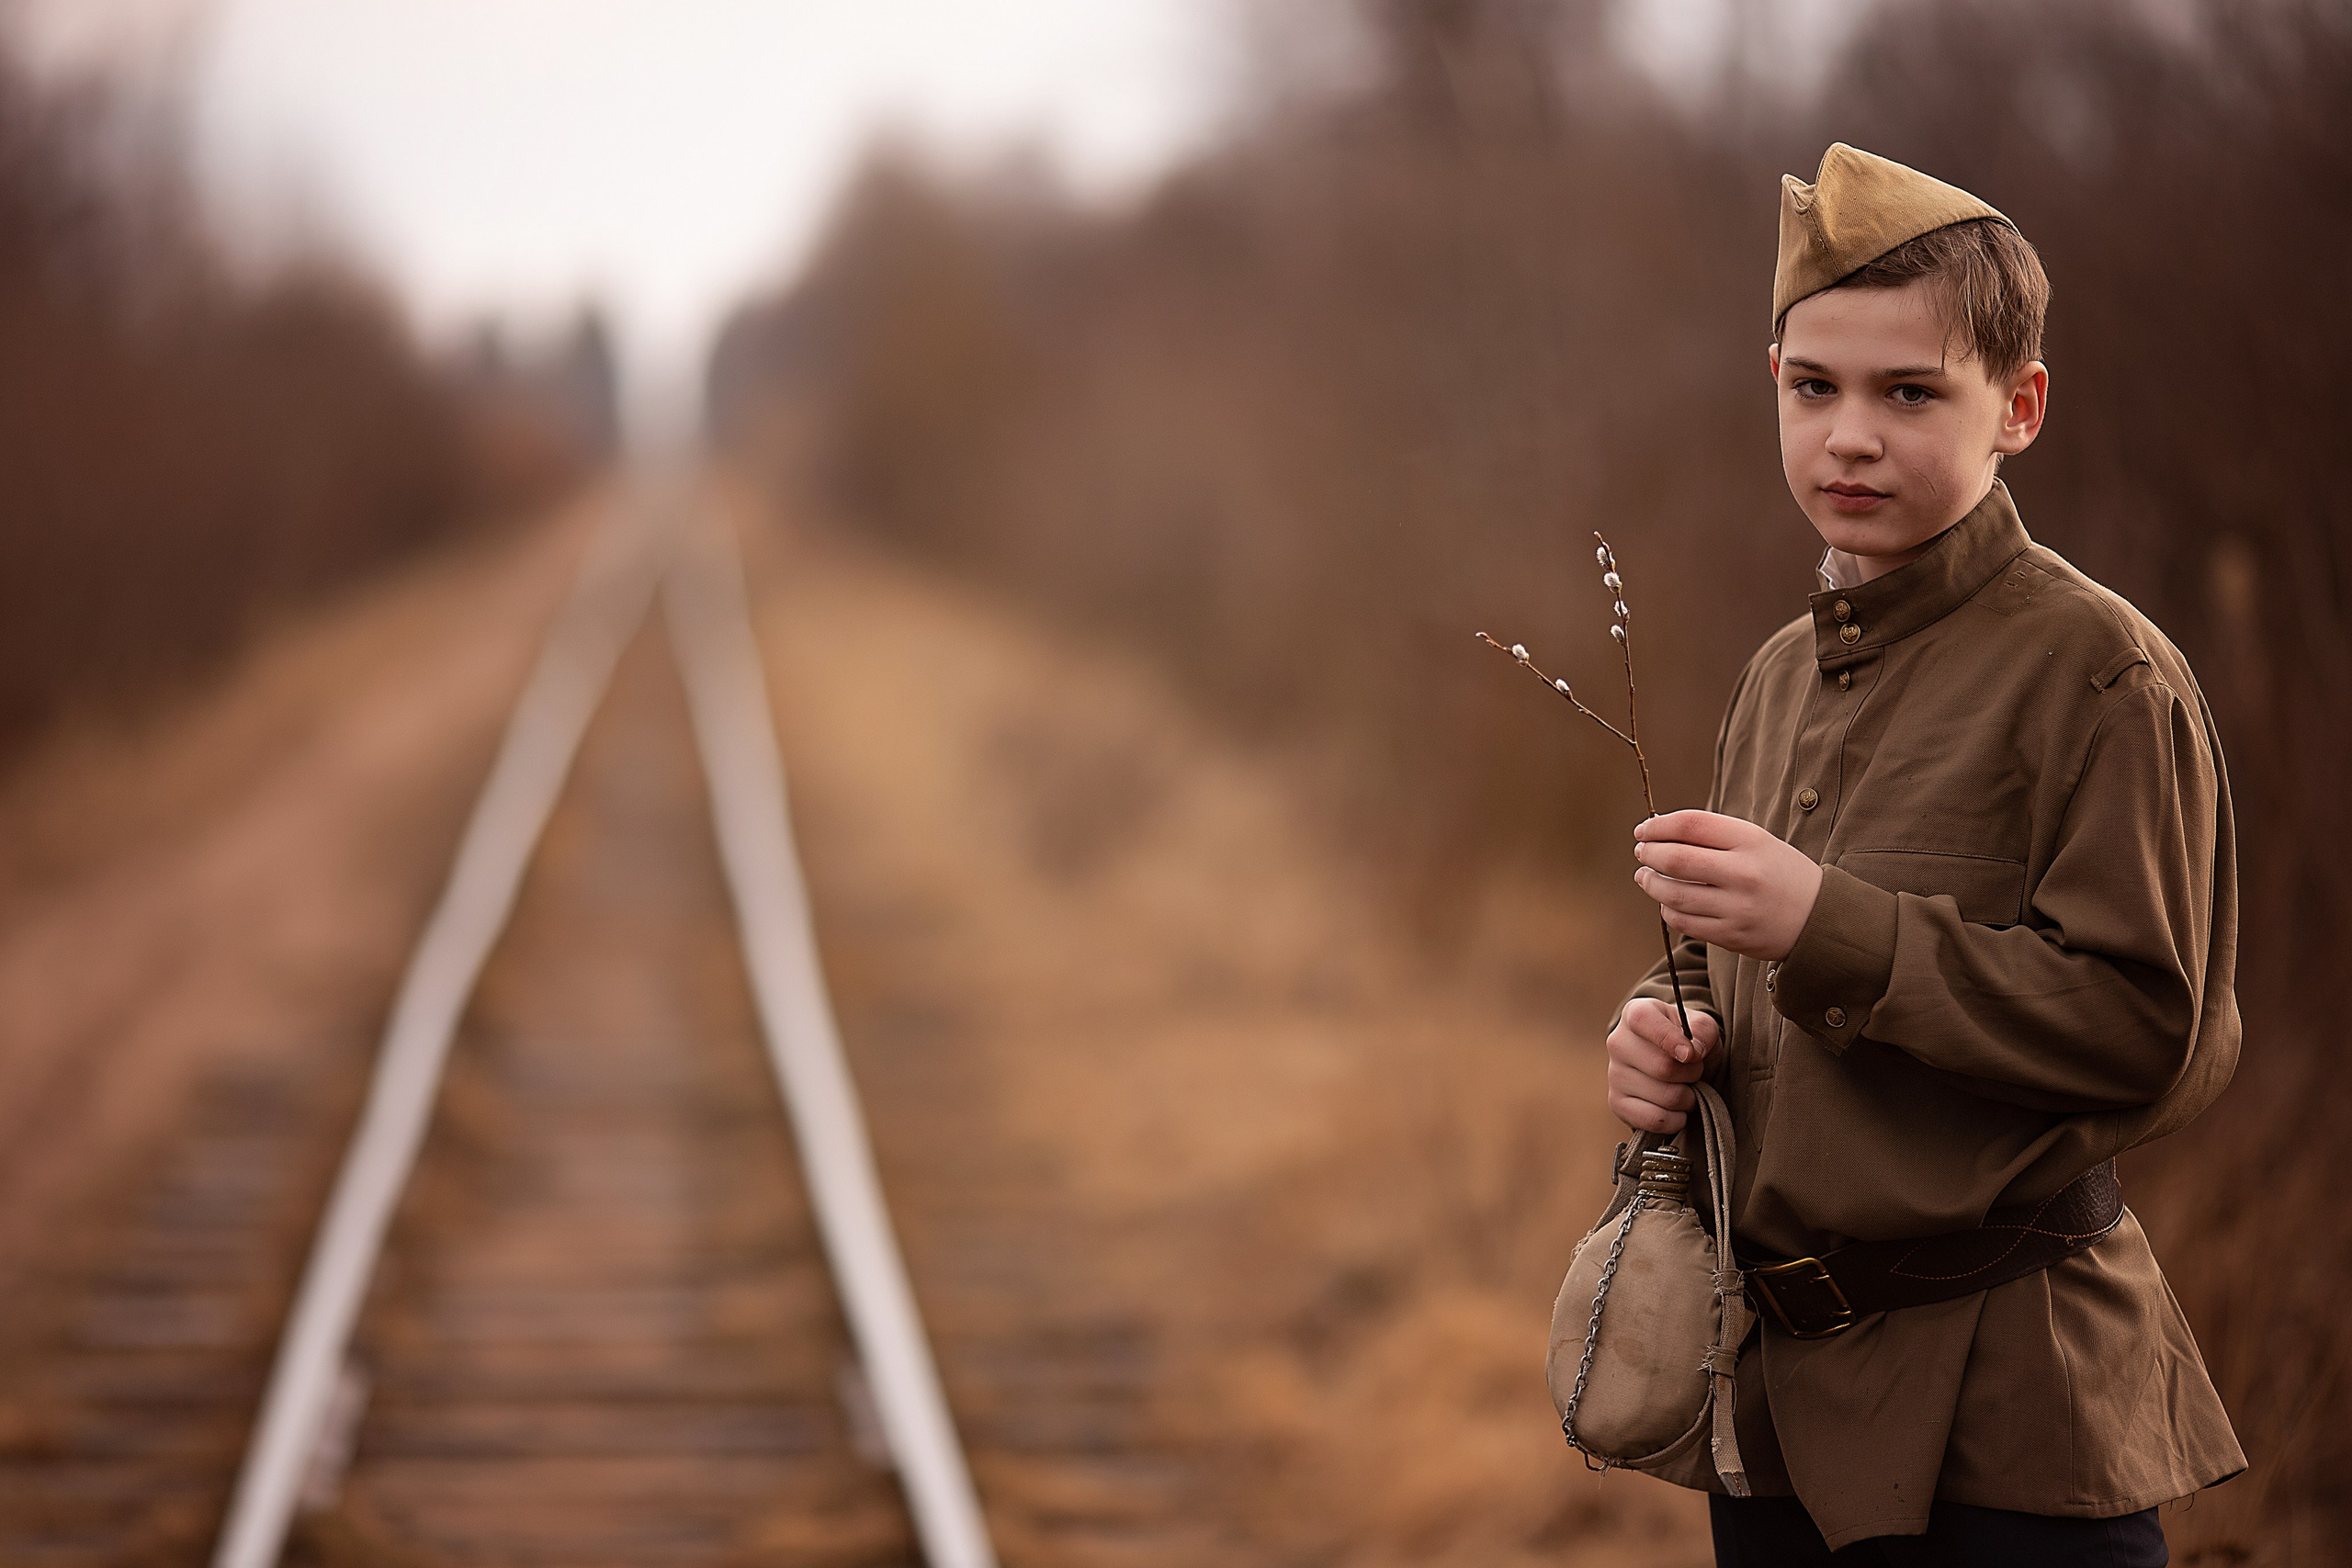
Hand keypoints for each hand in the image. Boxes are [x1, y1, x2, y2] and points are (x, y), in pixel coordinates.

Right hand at [1606, 998, 1718, 1133]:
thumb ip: (1703, 1031)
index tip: (1692, 1055)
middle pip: (1663, 1067)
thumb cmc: (1689, 1041)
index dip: (1671, 1040)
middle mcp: (1618, 1042)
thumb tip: (1693, 1051)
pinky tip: (1677, 1109)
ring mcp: (1614, 1075)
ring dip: (1688, 1098)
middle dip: (1692, 1074)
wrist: (1675, 1065)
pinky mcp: (1617, 1103)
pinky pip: (1654, 1119)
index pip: (1644, 1022)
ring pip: (1665, 1097)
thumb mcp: (1703, 1027)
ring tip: (1685, 1088)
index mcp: (1636, 1014)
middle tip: (1696, 1072)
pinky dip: (1676, 1119)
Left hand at [1632, 809, 1822, 961]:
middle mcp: (1743, 873)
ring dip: (1651, 883)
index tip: (1644, 830)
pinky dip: (1668, 910)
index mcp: (1751, 840)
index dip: (1658, 825)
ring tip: (1646, 877)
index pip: (1691, 824)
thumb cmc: (1779, 872)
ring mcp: (1737, 907)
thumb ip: (1714, 835)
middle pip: (1675, 859)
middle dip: (1648, 853)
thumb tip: (1658, 832)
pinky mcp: (1731, 936)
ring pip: (1673, 895)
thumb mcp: (1757, 841)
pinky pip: (1684, 922)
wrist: (1820, 917)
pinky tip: (1668, 902)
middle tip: (1642, 852)